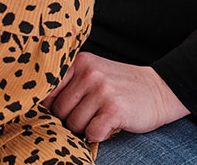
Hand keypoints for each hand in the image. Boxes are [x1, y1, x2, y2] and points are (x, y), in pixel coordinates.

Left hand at [42, 52, 187, 141]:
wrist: (159, 90)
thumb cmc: (121, 87)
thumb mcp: (94, 74)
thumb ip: (68, 83)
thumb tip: (36, 106)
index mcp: (81, 62)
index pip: (47, 90)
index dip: (51, 105)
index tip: (63, 108)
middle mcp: (90, 73)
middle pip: (58, 111)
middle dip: (71, 118)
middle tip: (92, 112)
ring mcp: (103, 90)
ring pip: (73, 125)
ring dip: (86, 127)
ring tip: (103, 115)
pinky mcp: (114, 109)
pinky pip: (91, 133)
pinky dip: (99, 134)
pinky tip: (111, 123)